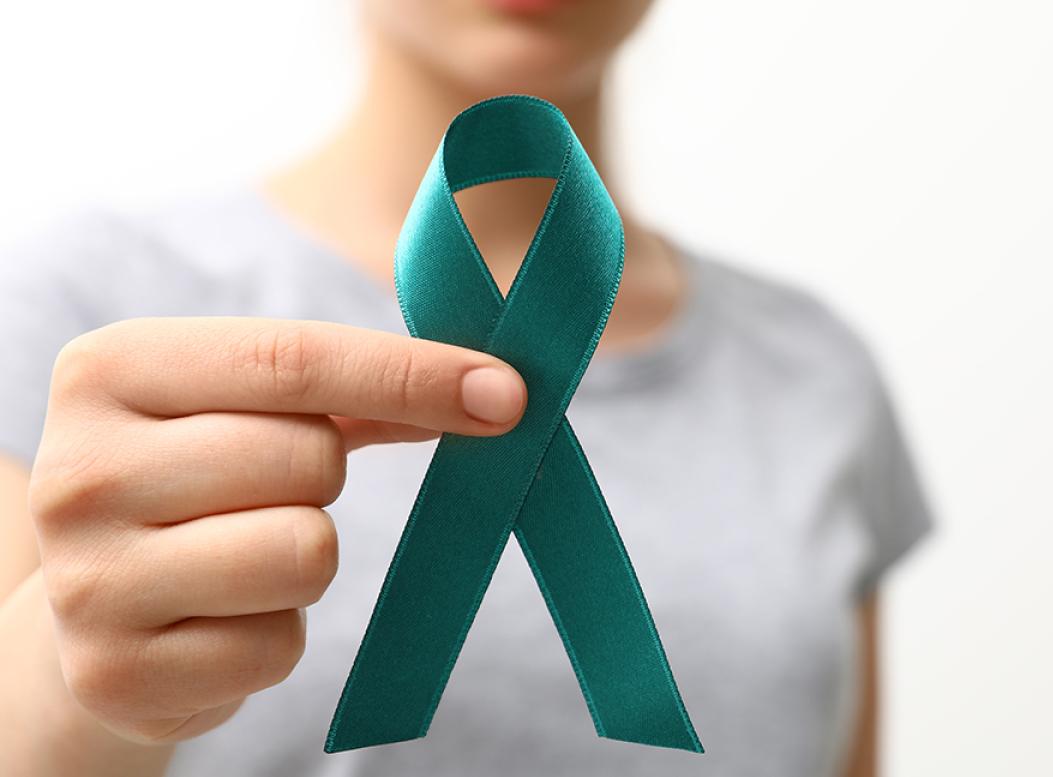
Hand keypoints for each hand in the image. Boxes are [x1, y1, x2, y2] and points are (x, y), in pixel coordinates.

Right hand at [26, 317, 525, 743]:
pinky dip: (277, 633)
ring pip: (304, 553)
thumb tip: (492, 388)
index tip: (506, 393)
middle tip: (273, 491)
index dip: (412, 374)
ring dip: (306, 559)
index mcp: (108, 370)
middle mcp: (78, 471)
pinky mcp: (116, 674)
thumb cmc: (196, 483)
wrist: (91, 608)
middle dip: (326, 478)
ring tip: (242, 553)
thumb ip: (353, 387)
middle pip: (307, 460)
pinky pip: (280, 644)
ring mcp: (88, 580)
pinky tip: (222, 617)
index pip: (293, 358)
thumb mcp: (239, 407)